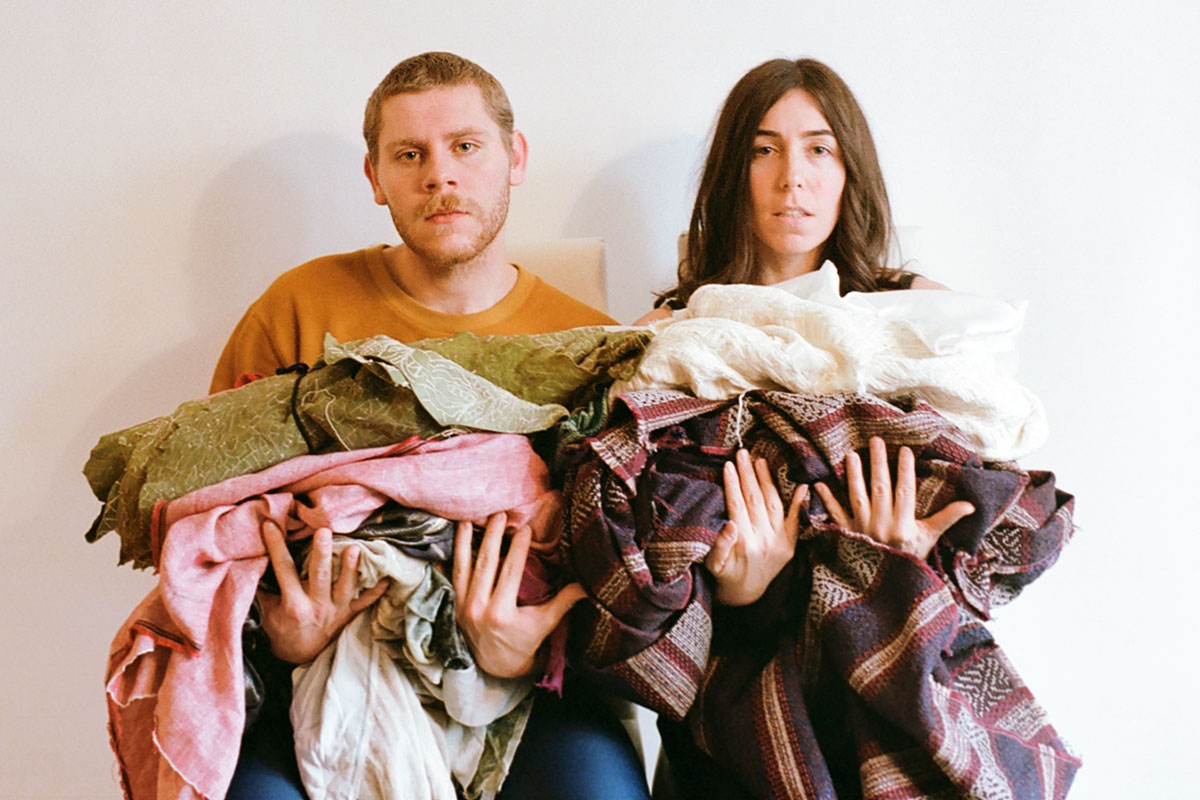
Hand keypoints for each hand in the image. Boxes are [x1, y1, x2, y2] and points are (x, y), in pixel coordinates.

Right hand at [256, 520, 388, 663]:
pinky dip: (377, 591)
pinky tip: (388, 577)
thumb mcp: (268, 613)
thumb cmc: (282, 631)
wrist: (300, 657)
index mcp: (293, 604)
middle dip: (321, 553)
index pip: (283, 569)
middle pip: (320, 576)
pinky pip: (365, 602)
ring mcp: (336, 610)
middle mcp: (316, 605)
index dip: (276, 546)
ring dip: (351, 568)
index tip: (271, 525)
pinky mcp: (349, 614)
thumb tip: (256, 559)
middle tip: (323, 532)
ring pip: (346, 587)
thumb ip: (265, 589)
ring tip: (355, 548)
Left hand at [453, 512, 585, 678]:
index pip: (510, 571)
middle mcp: (478, 608)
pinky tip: (451, 542)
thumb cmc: (525, 644)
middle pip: (485, 564)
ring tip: (467, 520)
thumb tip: (589, 583)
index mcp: (502, 613)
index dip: (518, 547)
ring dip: (465, 542)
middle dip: (492, 536)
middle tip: (500, 515)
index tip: (525, 528)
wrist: (496, 667)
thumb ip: (564, 602)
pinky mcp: (454, 606)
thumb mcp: (546, 624)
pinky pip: (452, 577)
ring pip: (463, 567)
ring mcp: (462, 607)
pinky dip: (452, 559)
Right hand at [706, 449, 806, 606]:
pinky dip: (800, 503)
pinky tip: (803, 486)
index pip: (737, 505)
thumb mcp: (714, 564)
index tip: (727, 465)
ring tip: (758, 461)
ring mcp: (780, 541)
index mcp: (744, 543)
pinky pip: (796, 521)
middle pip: (755, 499)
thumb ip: (720, 546)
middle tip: (742, 453)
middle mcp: (764, 540)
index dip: (732, 483)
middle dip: (747, 474)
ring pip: (773, 504)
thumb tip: (730, 524)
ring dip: (766, 480)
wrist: (746, 596)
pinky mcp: (790, 544)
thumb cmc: (725, 576)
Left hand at [814, 436, 974, 558]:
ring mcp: (862, 531)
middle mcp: (882, 526)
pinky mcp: (847, 536)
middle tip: (876, 440)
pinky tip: (819, 484)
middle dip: (878, 464)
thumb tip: (970, 505)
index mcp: (904, 527)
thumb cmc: (910, 560)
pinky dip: (827, 501)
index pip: (905, 492)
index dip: (905, 470)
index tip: (904, 450)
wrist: (886, 588)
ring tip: (851, 455)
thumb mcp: (929, 540)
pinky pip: (836, 516)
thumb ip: (946, 519)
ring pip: (857, 497)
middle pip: (880, 489)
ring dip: (854, 476)